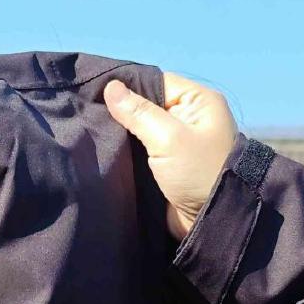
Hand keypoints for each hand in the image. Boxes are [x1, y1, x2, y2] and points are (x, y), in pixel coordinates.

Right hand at [103, 71, 237, 238]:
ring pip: (142, 129)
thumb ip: (139, 112)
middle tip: (91, 114)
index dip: (128, 87)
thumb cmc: (199, 174)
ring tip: (95, 131)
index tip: (98, 94)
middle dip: (123, 112)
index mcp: (199, 102)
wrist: (212, 221)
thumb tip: (111, 86)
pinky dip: (128, 150)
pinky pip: (143, 149)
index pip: (156, 82)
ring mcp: (179, 142)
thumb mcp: (169, 138)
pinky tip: (107, 149)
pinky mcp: (169, 164)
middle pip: (147, 105)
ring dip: (123, 133)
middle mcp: (190, 117)